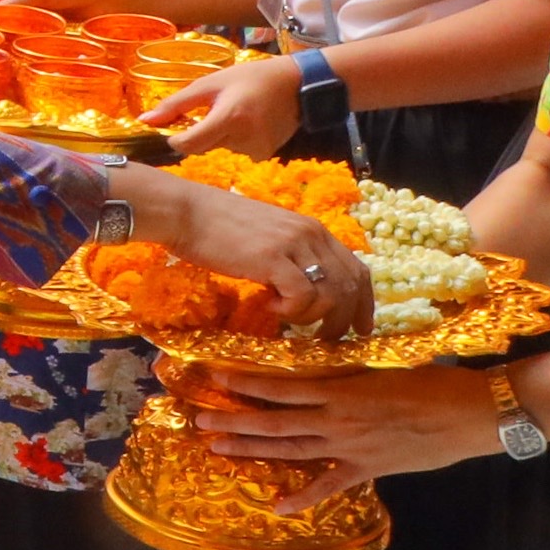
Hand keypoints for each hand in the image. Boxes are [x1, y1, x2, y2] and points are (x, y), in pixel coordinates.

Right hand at [108, 160, 370, 334]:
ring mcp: (294, 245)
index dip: (364, 303)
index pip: (358, 269)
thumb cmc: (216, 226)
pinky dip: (290, 310)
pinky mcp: (272, 258)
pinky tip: (268, 306)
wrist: (185, 211)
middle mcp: (311, 234)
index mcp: (313, 229)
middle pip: (350, 286)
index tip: (358, 327)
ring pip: (331, 294)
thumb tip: (301, 289)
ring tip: (287, 320)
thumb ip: (291, 257)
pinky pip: (302, 296)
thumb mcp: (267, 238)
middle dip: (343, 320)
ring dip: (313, 317)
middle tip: (324, 339)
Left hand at [145, 56, 303, 160]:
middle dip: (201, 131)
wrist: (297, 84)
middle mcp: (243, 138)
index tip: (178, 127)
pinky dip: (235, 140)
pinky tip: (250, 123)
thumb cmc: (250, 78)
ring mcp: (255, 150)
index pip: (188, 144)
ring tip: (238, 112)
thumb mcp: (210, 84)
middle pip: (202, 146)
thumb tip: (144, 121)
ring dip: (220, 134)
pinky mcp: (264, 155)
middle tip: (216, 109)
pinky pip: (236, 151)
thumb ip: (176, 104)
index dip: (176, 138)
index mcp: (228, 117)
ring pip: (218, 148)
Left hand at [181, 359, 505, 499]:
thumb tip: (323, 367)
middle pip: (275, 420)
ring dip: (253, 449)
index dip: (246, 382)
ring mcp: (351, 446)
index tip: (215, 376)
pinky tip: (278, 506)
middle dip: (234, 420)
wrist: (475, 412)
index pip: (282, 385)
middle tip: (199, 420)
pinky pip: (329, 485)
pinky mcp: (369, 467)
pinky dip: (303, 497)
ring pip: (291, 448)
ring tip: (218, 447)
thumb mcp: (384, 367)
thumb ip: (350, 373)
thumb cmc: (436, 382)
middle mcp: (338, 418)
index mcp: (342, 388)